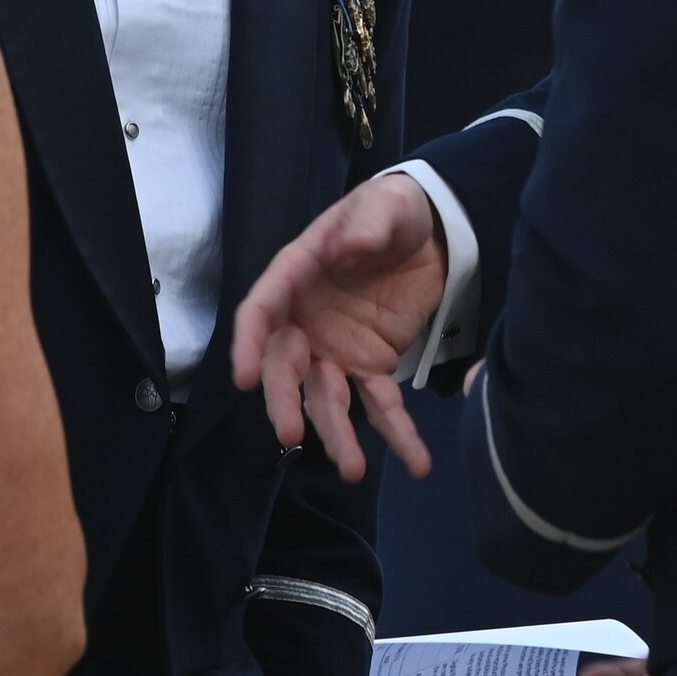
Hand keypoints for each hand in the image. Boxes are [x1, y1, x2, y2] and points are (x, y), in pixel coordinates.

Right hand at [231, 173, 447, 483]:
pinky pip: (380, 404)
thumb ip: (366, 224)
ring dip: (336, 434)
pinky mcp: (372, 365)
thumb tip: (345, 249)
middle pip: (284, 367)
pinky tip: (417, 461)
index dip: (247, 345)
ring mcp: (337, 348)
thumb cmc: (392, 212)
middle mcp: (307, 319)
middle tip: (289, 435)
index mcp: (296, 274)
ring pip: (326, 398)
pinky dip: (398, 434)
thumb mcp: (383, 206)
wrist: (434, 231)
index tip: (242, 379)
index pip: (260, 312)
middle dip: (283, 401)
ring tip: (354, 469)